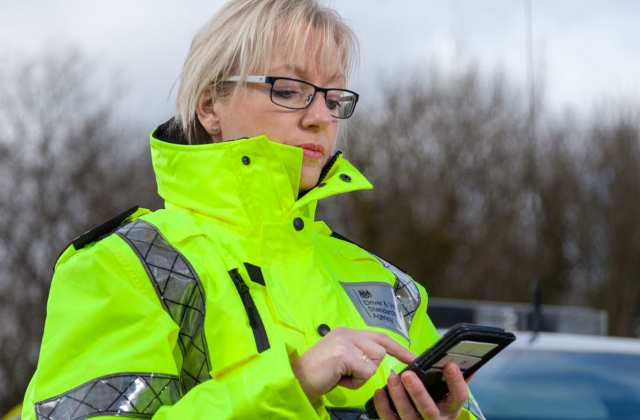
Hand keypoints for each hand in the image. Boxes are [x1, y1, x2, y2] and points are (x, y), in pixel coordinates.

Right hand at [291, 327, 415, 402]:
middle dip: (369, 367)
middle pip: (379, 350)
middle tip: (348, 374)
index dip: (397, 347)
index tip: (413, 357)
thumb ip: (358, 354)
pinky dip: (353, 382)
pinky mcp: (344, 353)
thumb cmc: (317, 374)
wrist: (296, 380)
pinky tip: (337, 379)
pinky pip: (364, 372)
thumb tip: (377, 361)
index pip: (379, 336)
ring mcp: (345, 341)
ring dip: (360, 376)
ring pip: (374, 361)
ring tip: (341, 376)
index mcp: (347, 332)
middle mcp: (347, 332)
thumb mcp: (340, 359)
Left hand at [373, 362, 469, 418]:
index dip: (456, 381)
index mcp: (450, 408)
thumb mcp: (448, 394)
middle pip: (428, 409)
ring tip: (392, 378)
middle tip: (407, 374)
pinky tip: (380, 392)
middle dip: (417, 392)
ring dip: (399, 397)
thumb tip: (460, 356)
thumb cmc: (438, 403)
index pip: (459, 396)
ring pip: (408, 416)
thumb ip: (454, 378)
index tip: (449, 364)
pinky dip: (383, 407)